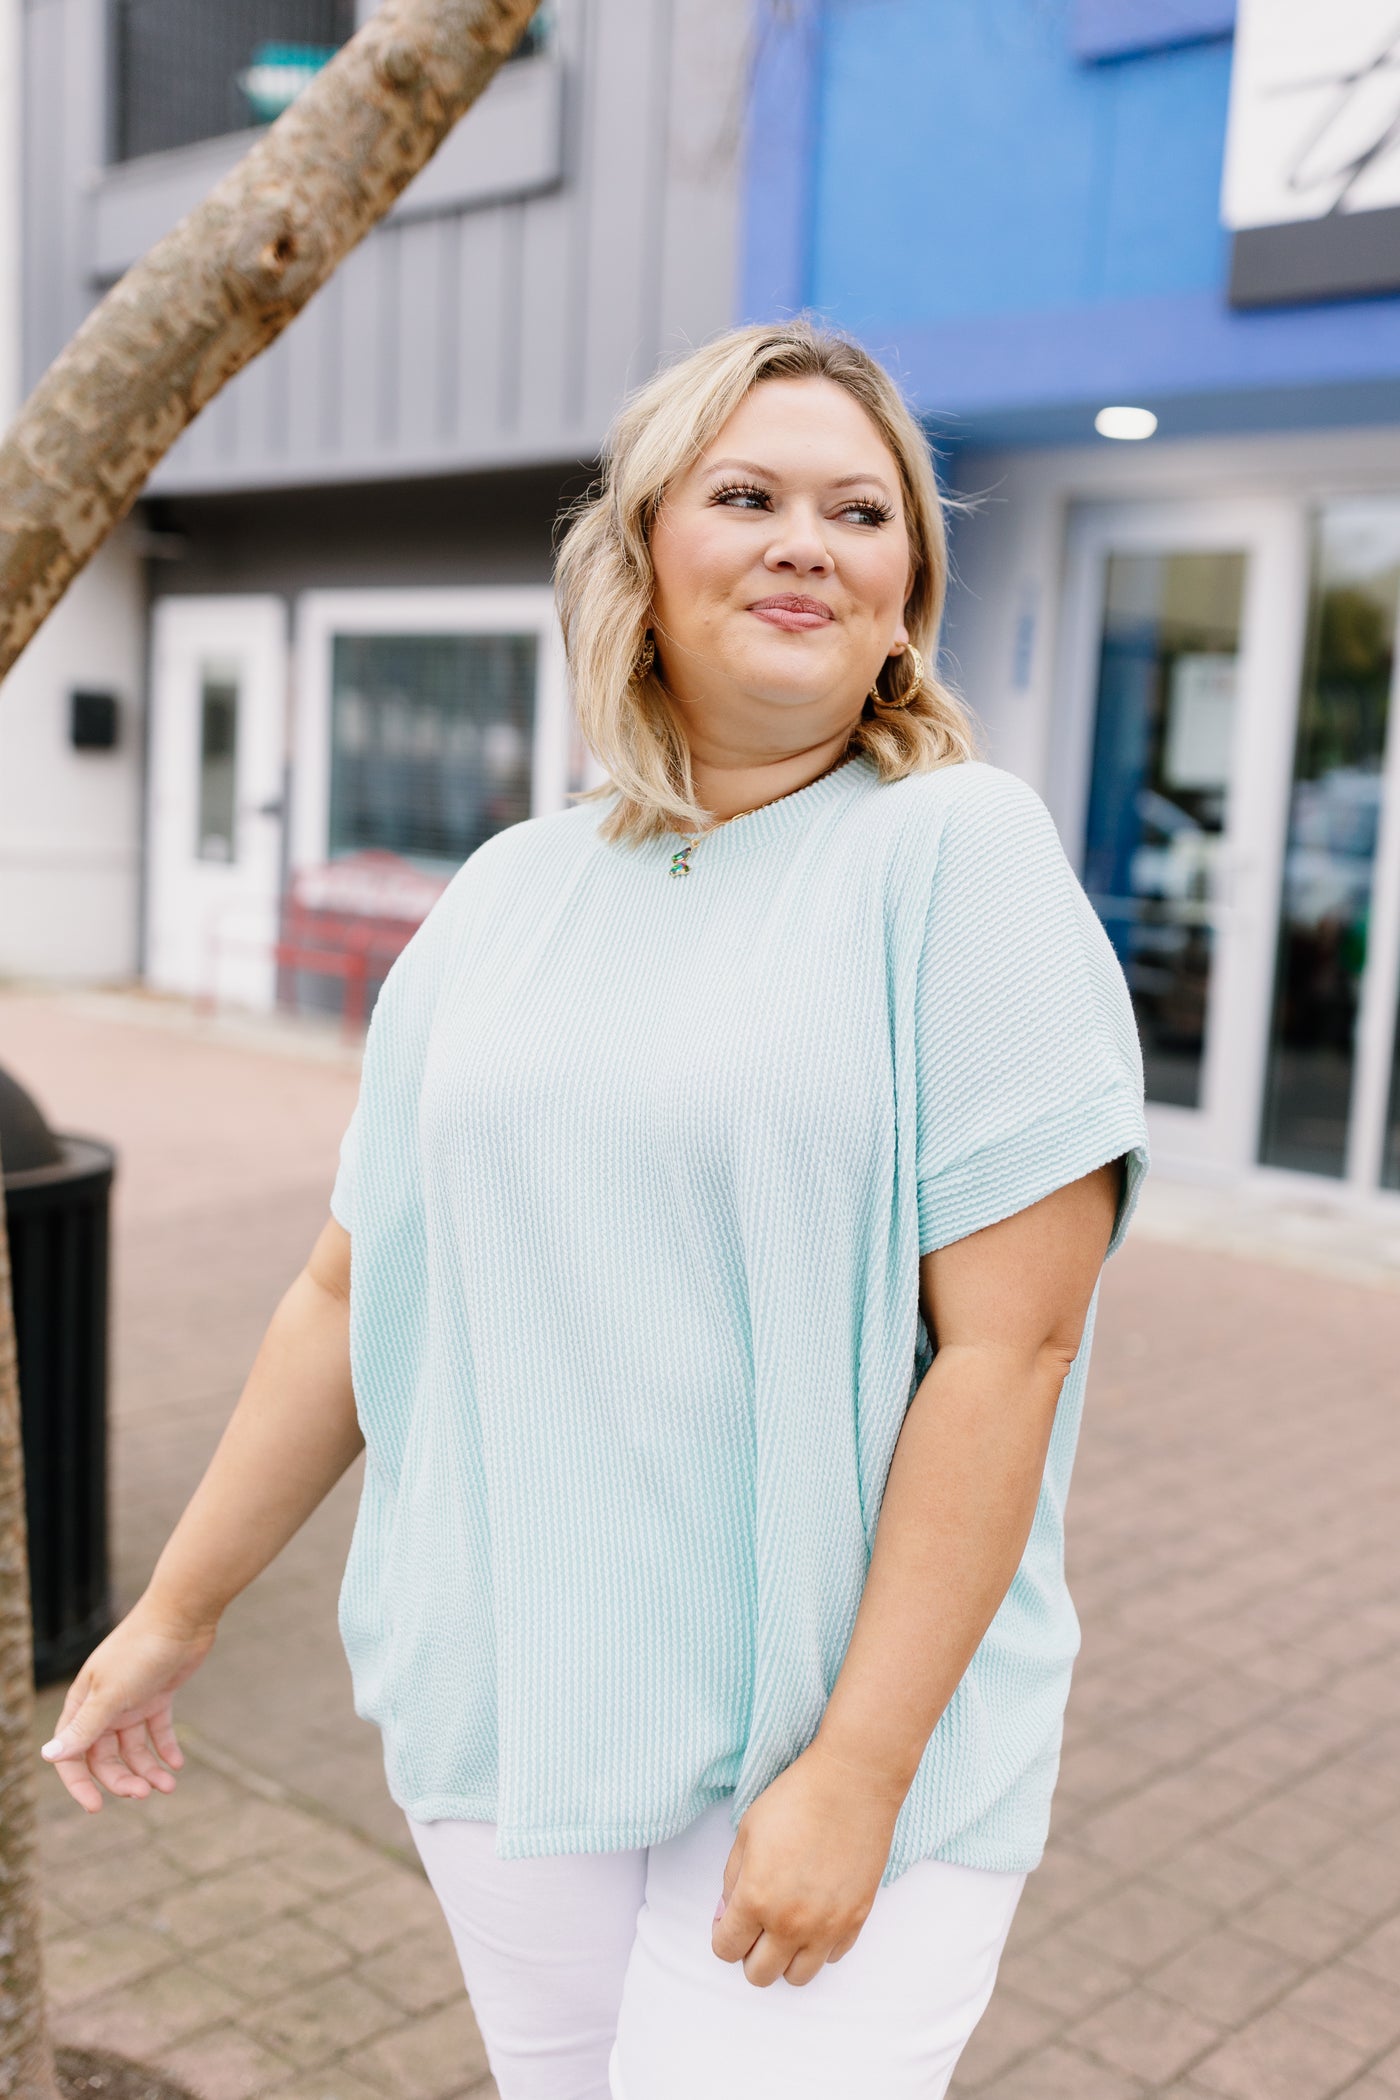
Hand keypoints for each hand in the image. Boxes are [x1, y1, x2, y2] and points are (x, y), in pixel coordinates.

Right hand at [39, 1593, 217, 1812]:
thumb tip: (48, 1755)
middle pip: (106, 1756)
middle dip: (122, 1778)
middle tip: (144, 1794)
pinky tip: (177, 1765)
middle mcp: (104, 1705)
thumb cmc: (141, 1651)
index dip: (80, 1783)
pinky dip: (166, 1748)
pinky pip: (158, 1730)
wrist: (182, 1615)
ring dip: (148, 1769)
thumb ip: (84, 1728)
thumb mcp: (110, 1694)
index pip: (73, 1753)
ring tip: (168, 1786)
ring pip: (134, 1747)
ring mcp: (132, 1700)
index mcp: (84, 1703)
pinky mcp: (158, 1694)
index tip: (96, 1807)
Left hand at [710, 1738, 904, 1986]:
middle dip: (750, 1953)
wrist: (851, 1783)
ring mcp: (827, 1926)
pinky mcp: (856, 1920)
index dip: (724, 1936)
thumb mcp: (747, 1831)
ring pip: (797, 1978)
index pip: (726, 1950)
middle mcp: (790, 1923)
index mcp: (756, 1898)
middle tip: (756, 1926)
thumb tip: (728, 1913)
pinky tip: (815, 1916)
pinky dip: (819, 1945)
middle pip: (759, 1974)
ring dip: (785, 1957)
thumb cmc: (797, 1798)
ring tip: (786, 1927)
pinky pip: (831, 1957)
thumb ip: (732, 1879)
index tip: (730, 1921)